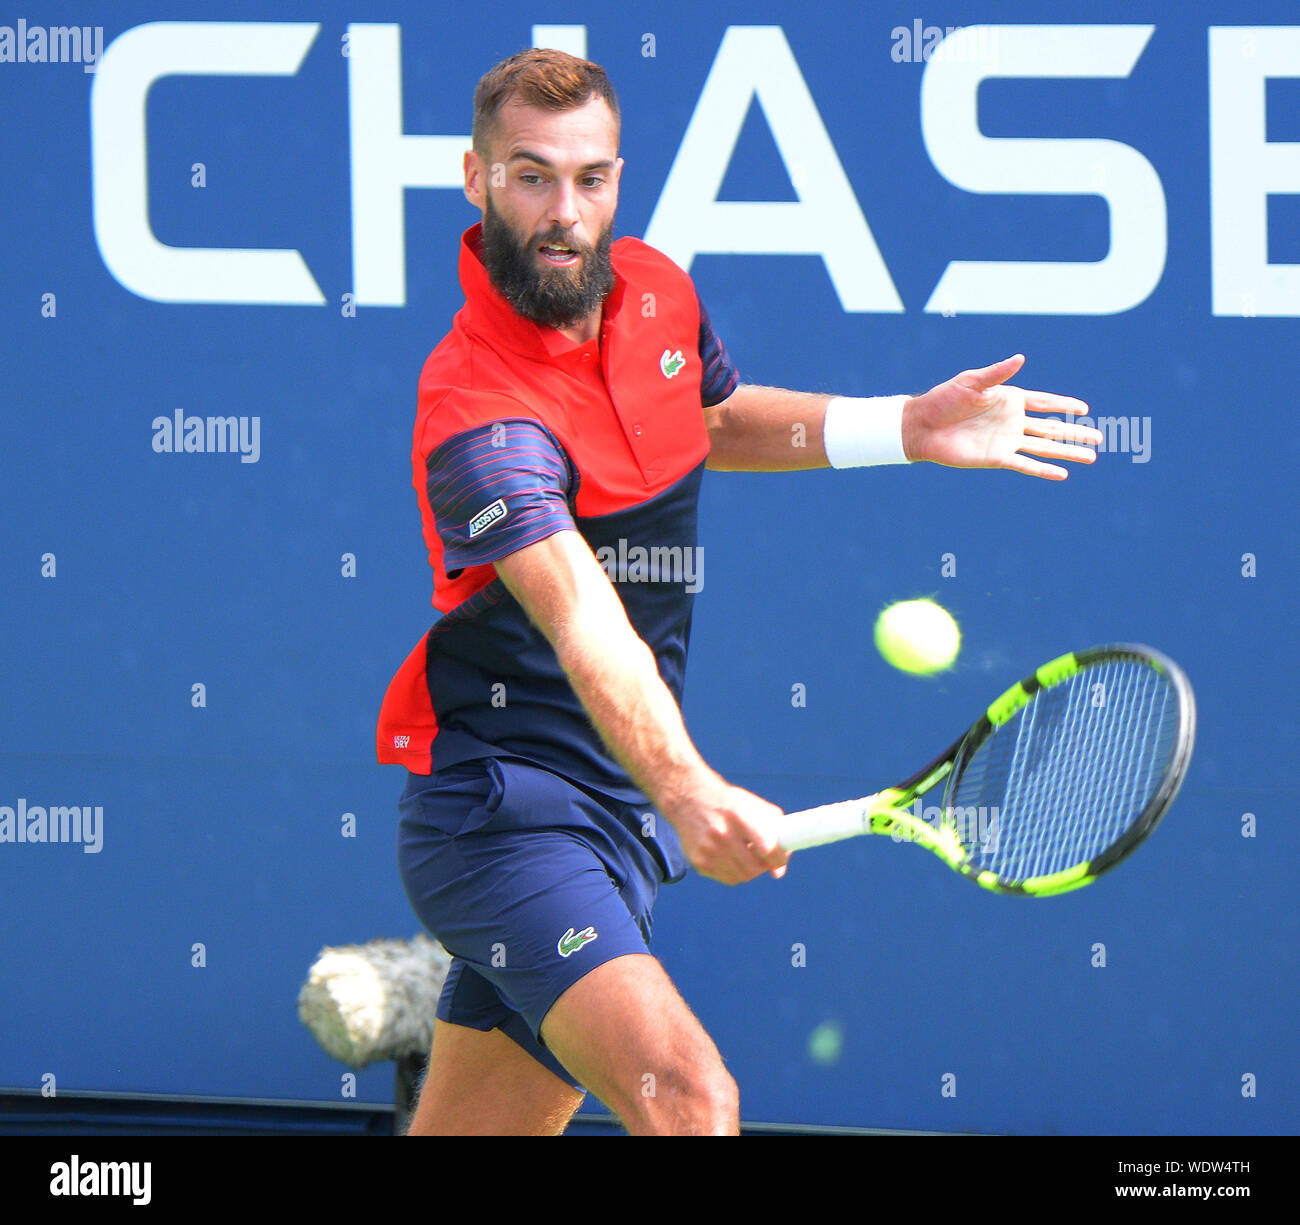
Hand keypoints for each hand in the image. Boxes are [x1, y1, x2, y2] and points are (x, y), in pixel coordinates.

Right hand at [662, 774, 788, 884]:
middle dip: (764, 865)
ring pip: (742, 876)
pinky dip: (734, 872)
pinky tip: (731, 856)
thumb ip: (775, 833)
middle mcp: (721, 833)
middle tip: (764, 857)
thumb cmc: (728, 803)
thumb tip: (779, 871)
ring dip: (750, 869)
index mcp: (739, 814)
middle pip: (755, 867)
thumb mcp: (754, 806)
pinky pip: (727, 878)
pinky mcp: (698, 861)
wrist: (688, 798)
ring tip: (746, 853)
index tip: (779, 857)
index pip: (768, 848)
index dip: (779, 858)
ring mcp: (707, 849)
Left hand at [901, 354, 1101, 479]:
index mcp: (1010, 399)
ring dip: (1067, 452)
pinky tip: (1063, 474)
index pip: (1045, 402)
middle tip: (1100, 437)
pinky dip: (1043, 470)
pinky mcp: (997, 458)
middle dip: (1075, 432)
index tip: (1085, 408)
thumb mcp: (971, 382)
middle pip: (1052, 427)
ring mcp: (1006, 440)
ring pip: (1044, 447)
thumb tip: (1021, 358)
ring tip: (1091, 457)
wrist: (922, 426)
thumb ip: (997, 374)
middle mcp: (1012, 421)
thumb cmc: (944, 399)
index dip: (1065, 405)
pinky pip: (1025, 464)